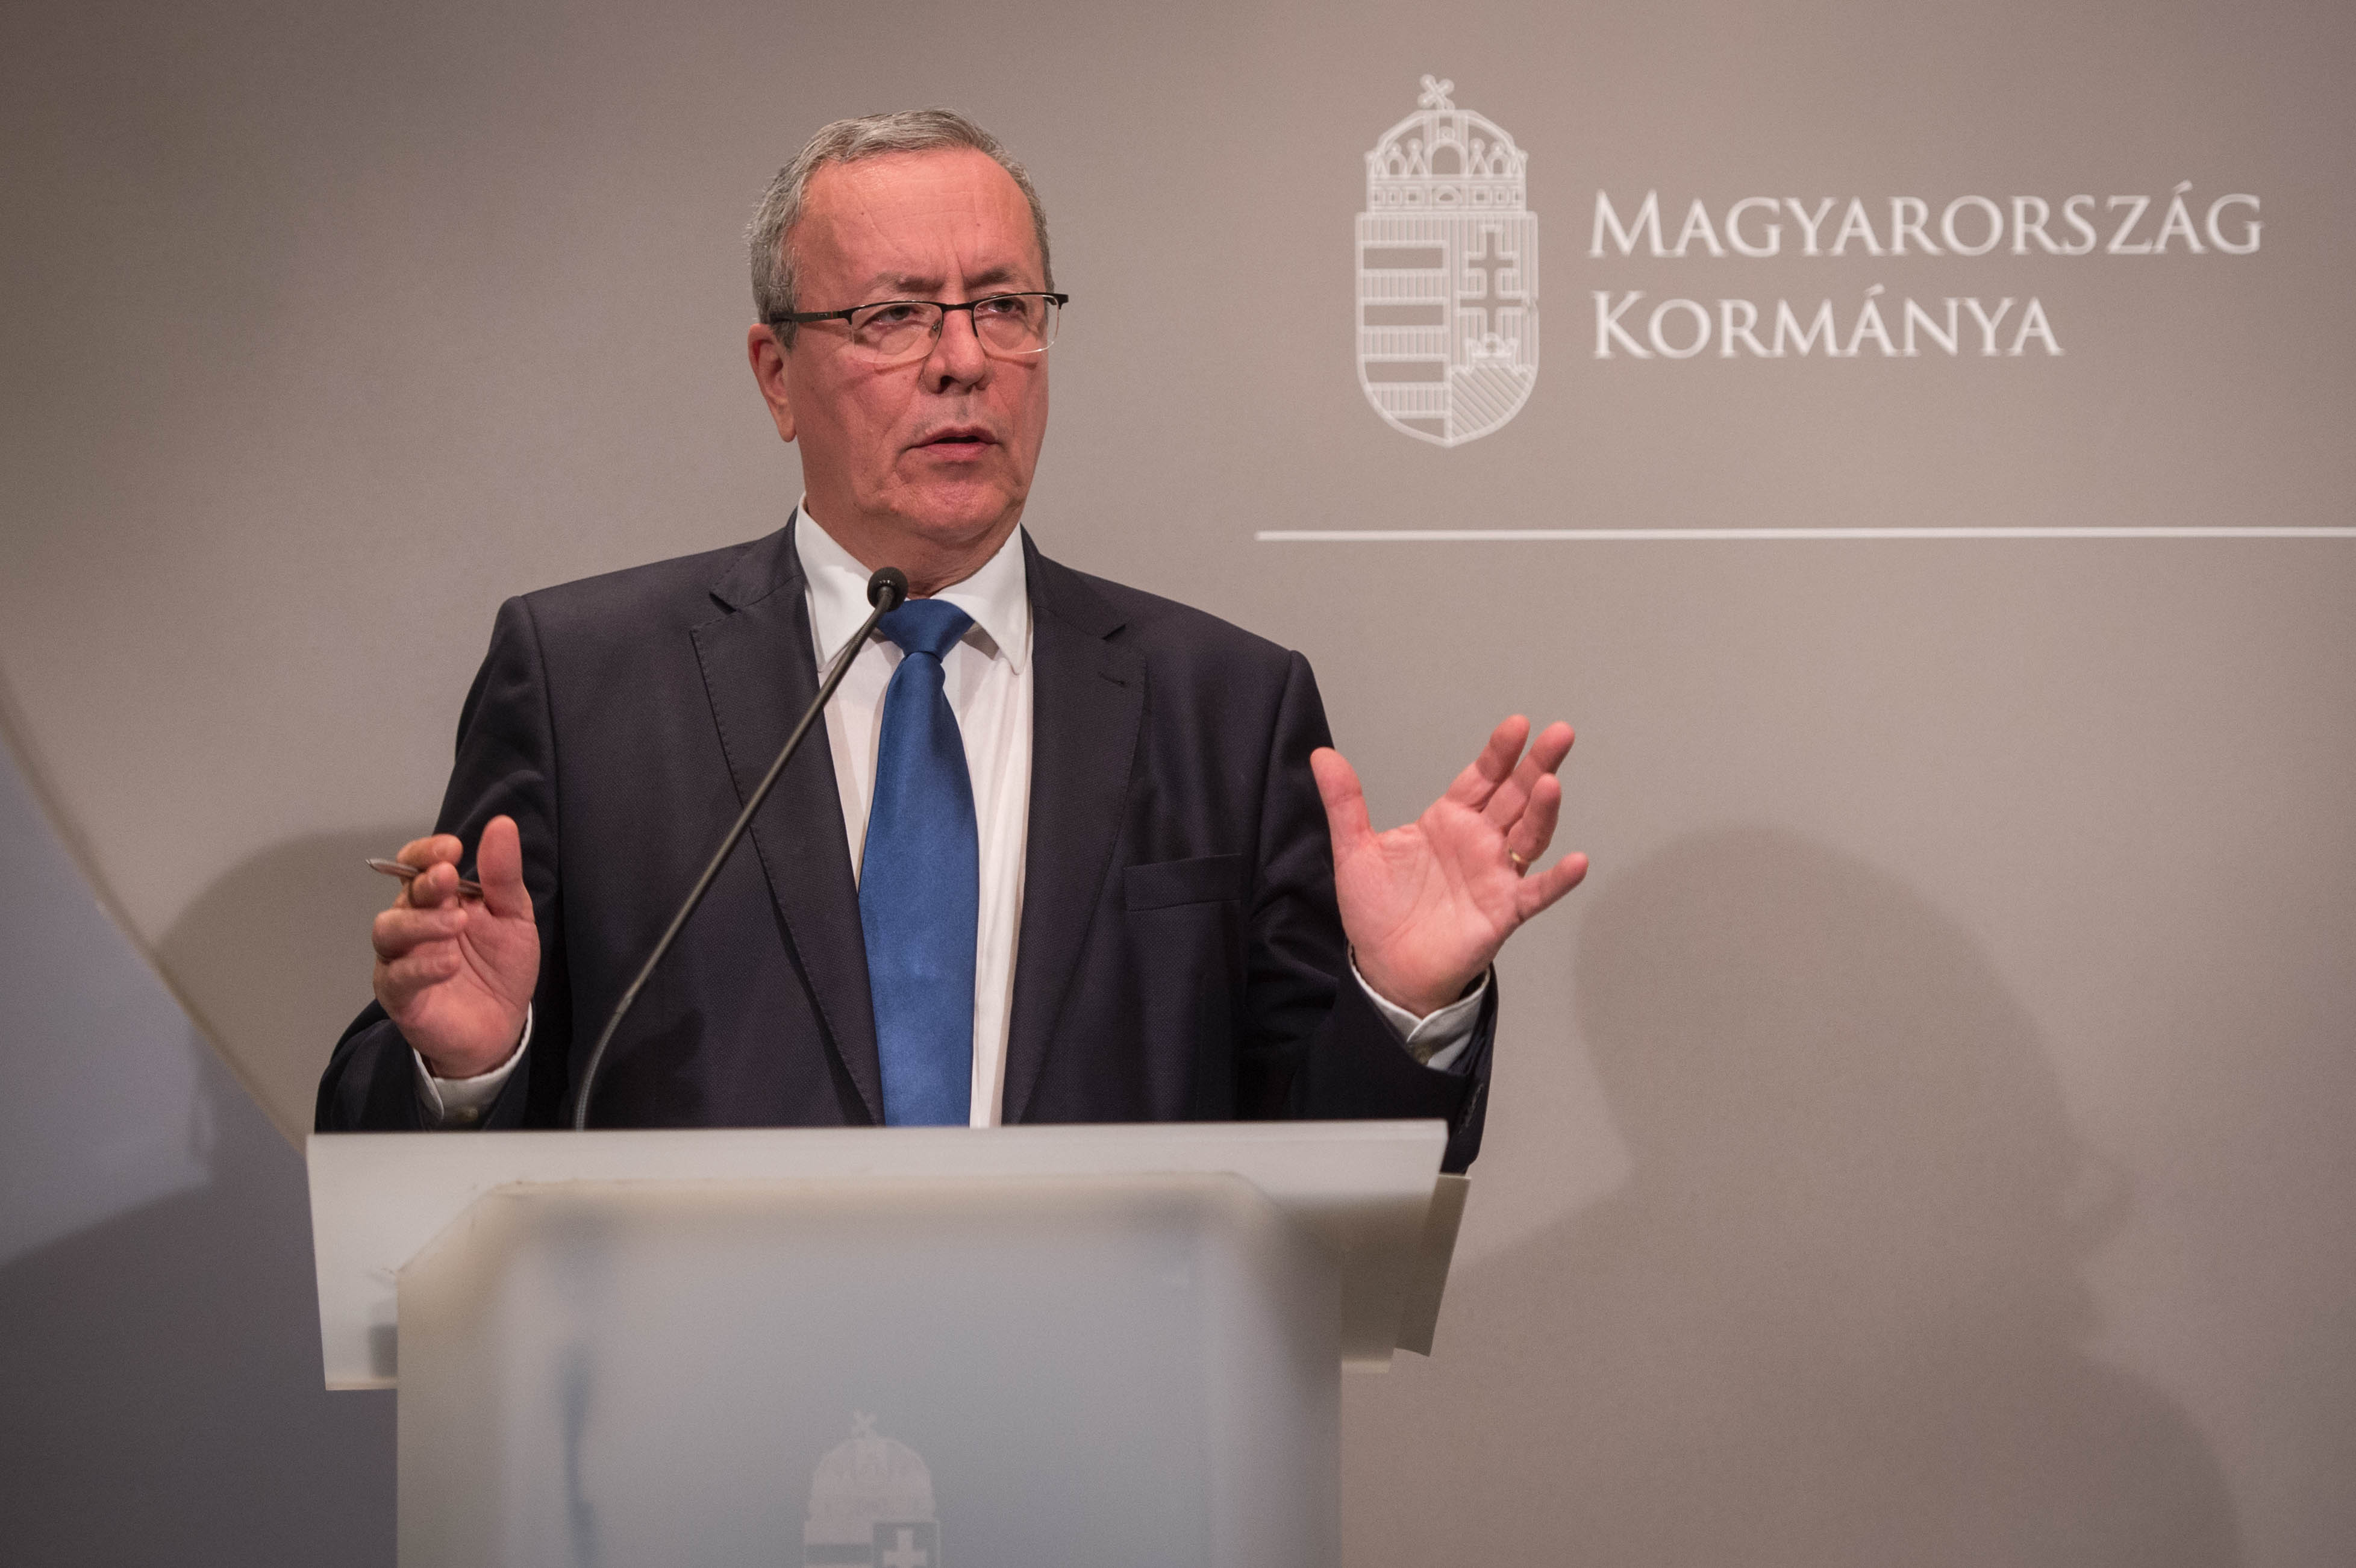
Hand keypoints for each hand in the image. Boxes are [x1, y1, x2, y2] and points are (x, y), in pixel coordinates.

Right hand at [370, 815, 539, 1078]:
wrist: (502, 1025)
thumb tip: (501, 824)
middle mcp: (412, 924)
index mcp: (437, 900)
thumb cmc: (501, 966)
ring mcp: (401, 960)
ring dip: (421, 923)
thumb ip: (504, 876)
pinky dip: (422, 968)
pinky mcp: (400, 997)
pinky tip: (449, 963)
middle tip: (447, 877)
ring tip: (457, 923)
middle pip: (403, 896)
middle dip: (423, 883)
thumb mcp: (514, 916)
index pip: (416, 866)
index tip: (453, 847)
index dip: (426, 853)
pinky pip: (399, 977)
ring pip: (389, 931)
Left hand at [1312, 716, 1586, 1016]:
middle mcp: (1479, 843)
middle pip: (1515, 796)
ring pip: (1528, 836)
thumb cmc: (1377, 911)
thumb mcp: (1355, 851)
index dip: (1499, 752)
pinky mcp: (1503, 912)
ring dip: (1543, 811)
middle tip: (1559, 734)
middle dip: (1537, 765)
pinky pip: (1535, 894)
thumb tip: (1322, 755)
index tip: (1516, 725)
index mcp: (1448, 821)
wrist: (1385, 969)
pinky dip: (1558, 880)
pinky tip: (1578, 862)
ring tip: (1550, 784)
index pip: (1481, 778)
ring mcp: (1495, 876)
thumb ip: (1345, 803)